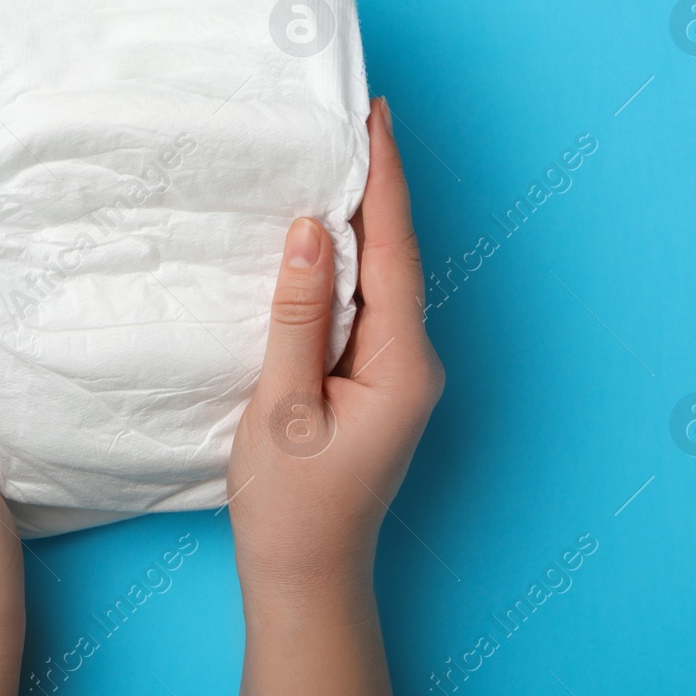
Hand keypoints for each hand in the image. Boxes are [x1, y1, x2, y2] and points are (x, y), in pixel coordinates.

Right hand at [226, 97, 443, 695]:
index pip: (394, 251)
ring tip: (339, 158)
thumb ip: (298, 316)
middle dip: (377, 186)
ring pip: (381, 279)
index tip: (375, 118)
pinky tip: (321, 239)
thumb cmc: (291, 506)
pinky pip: (365, 307)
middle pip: (395, 256)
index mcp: (401, 364)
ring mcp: (398, 374)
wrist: (306, 577)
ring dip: (360, 221)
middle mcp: (413, 362)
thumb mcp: (282, 407)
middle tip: (356, 118)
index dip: (384, 180)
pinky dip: (346, 264)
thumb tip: (306, 233)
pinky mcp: (375, 383)